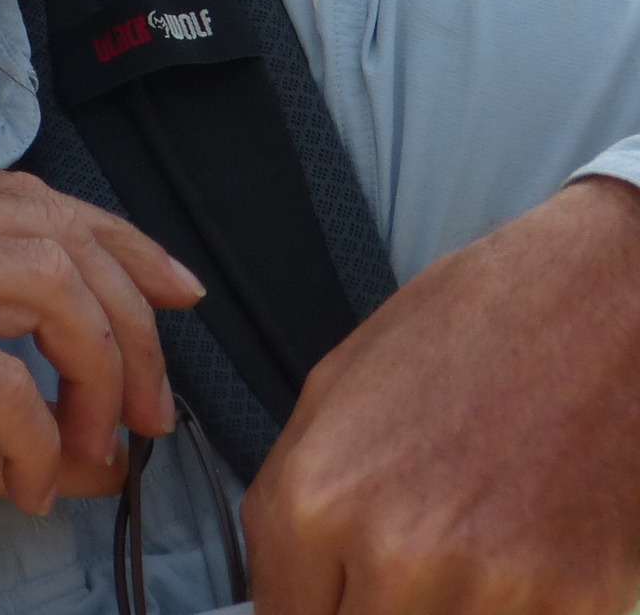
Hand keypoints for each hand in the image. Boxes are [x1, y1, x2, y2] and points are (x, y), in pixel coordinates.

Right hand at [0, 171, 202, 604]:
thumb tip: (93, 446)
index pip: (18, 196)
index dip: (114, 242)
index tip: (170, 300)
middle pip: (50, 227)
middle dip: (127, 320)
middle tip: (145, 407)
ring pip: (44, 283)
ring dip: (96, 371)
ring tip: (93, 443)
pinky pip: (0, 380)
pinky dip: (34, 440)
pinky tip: (21, 484)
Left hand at [245, 176, 639, 614]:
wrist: (605, 302)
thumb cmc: (478, 329)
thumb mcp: (334, 395)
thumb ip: (291, 504)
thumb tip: (280, 586)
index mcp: (316, 498)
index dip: (306, 612)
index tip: (328, 598)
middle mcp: (395, 553)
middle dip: (368, 611)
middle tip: (394, 576)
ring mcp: (491, 588)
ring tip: (464, 552)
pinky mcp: (577, 604)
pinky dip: (513, 614)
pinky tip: (520, 561)